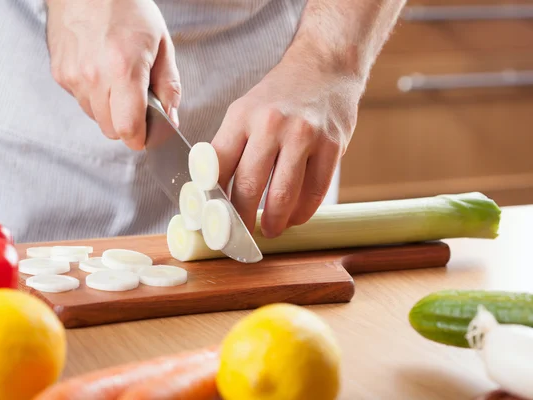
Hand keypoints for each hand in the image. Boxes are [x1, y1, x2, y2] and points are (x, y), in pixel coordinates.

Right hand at [46, 0, 180, 149]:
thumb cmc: (127, 8)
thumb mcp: (161, 43)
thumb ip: (168, 86)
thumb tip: (171, 119)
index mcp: (123, 70)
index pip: (128, 129)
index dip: (140, 138)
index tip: (147, 134)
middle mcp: (94, 77)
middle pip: (111, 129)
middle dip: (127, 124)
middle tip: (136, 101)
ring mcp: (72, 76)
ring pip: (95, 117)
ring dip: (109, 109)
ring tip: (117, 79)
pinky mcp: (60, 73)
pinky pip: (81, 100)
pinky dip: (93, 94)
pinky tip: (100, 70)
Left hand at [212, 57, 363, 237]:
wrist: (323, 68)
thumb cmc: (279, 97)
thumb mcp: (244, 111)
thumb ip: (228, 148)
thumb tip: (208, 192)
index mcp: (241, 117)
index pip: (217, 167)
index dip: (211, 201)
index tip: (211, 222)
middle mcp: (271, 124)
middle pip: (248, 186)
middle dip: (241, 220)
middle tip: (240, 235)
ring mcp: (304, 135)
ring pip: (282, 195)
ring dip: (273, 222)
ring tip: (269, 230)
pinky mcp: (332, 145)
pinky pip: (315, 193)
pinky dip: (302, 213)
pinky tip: (294, 217)